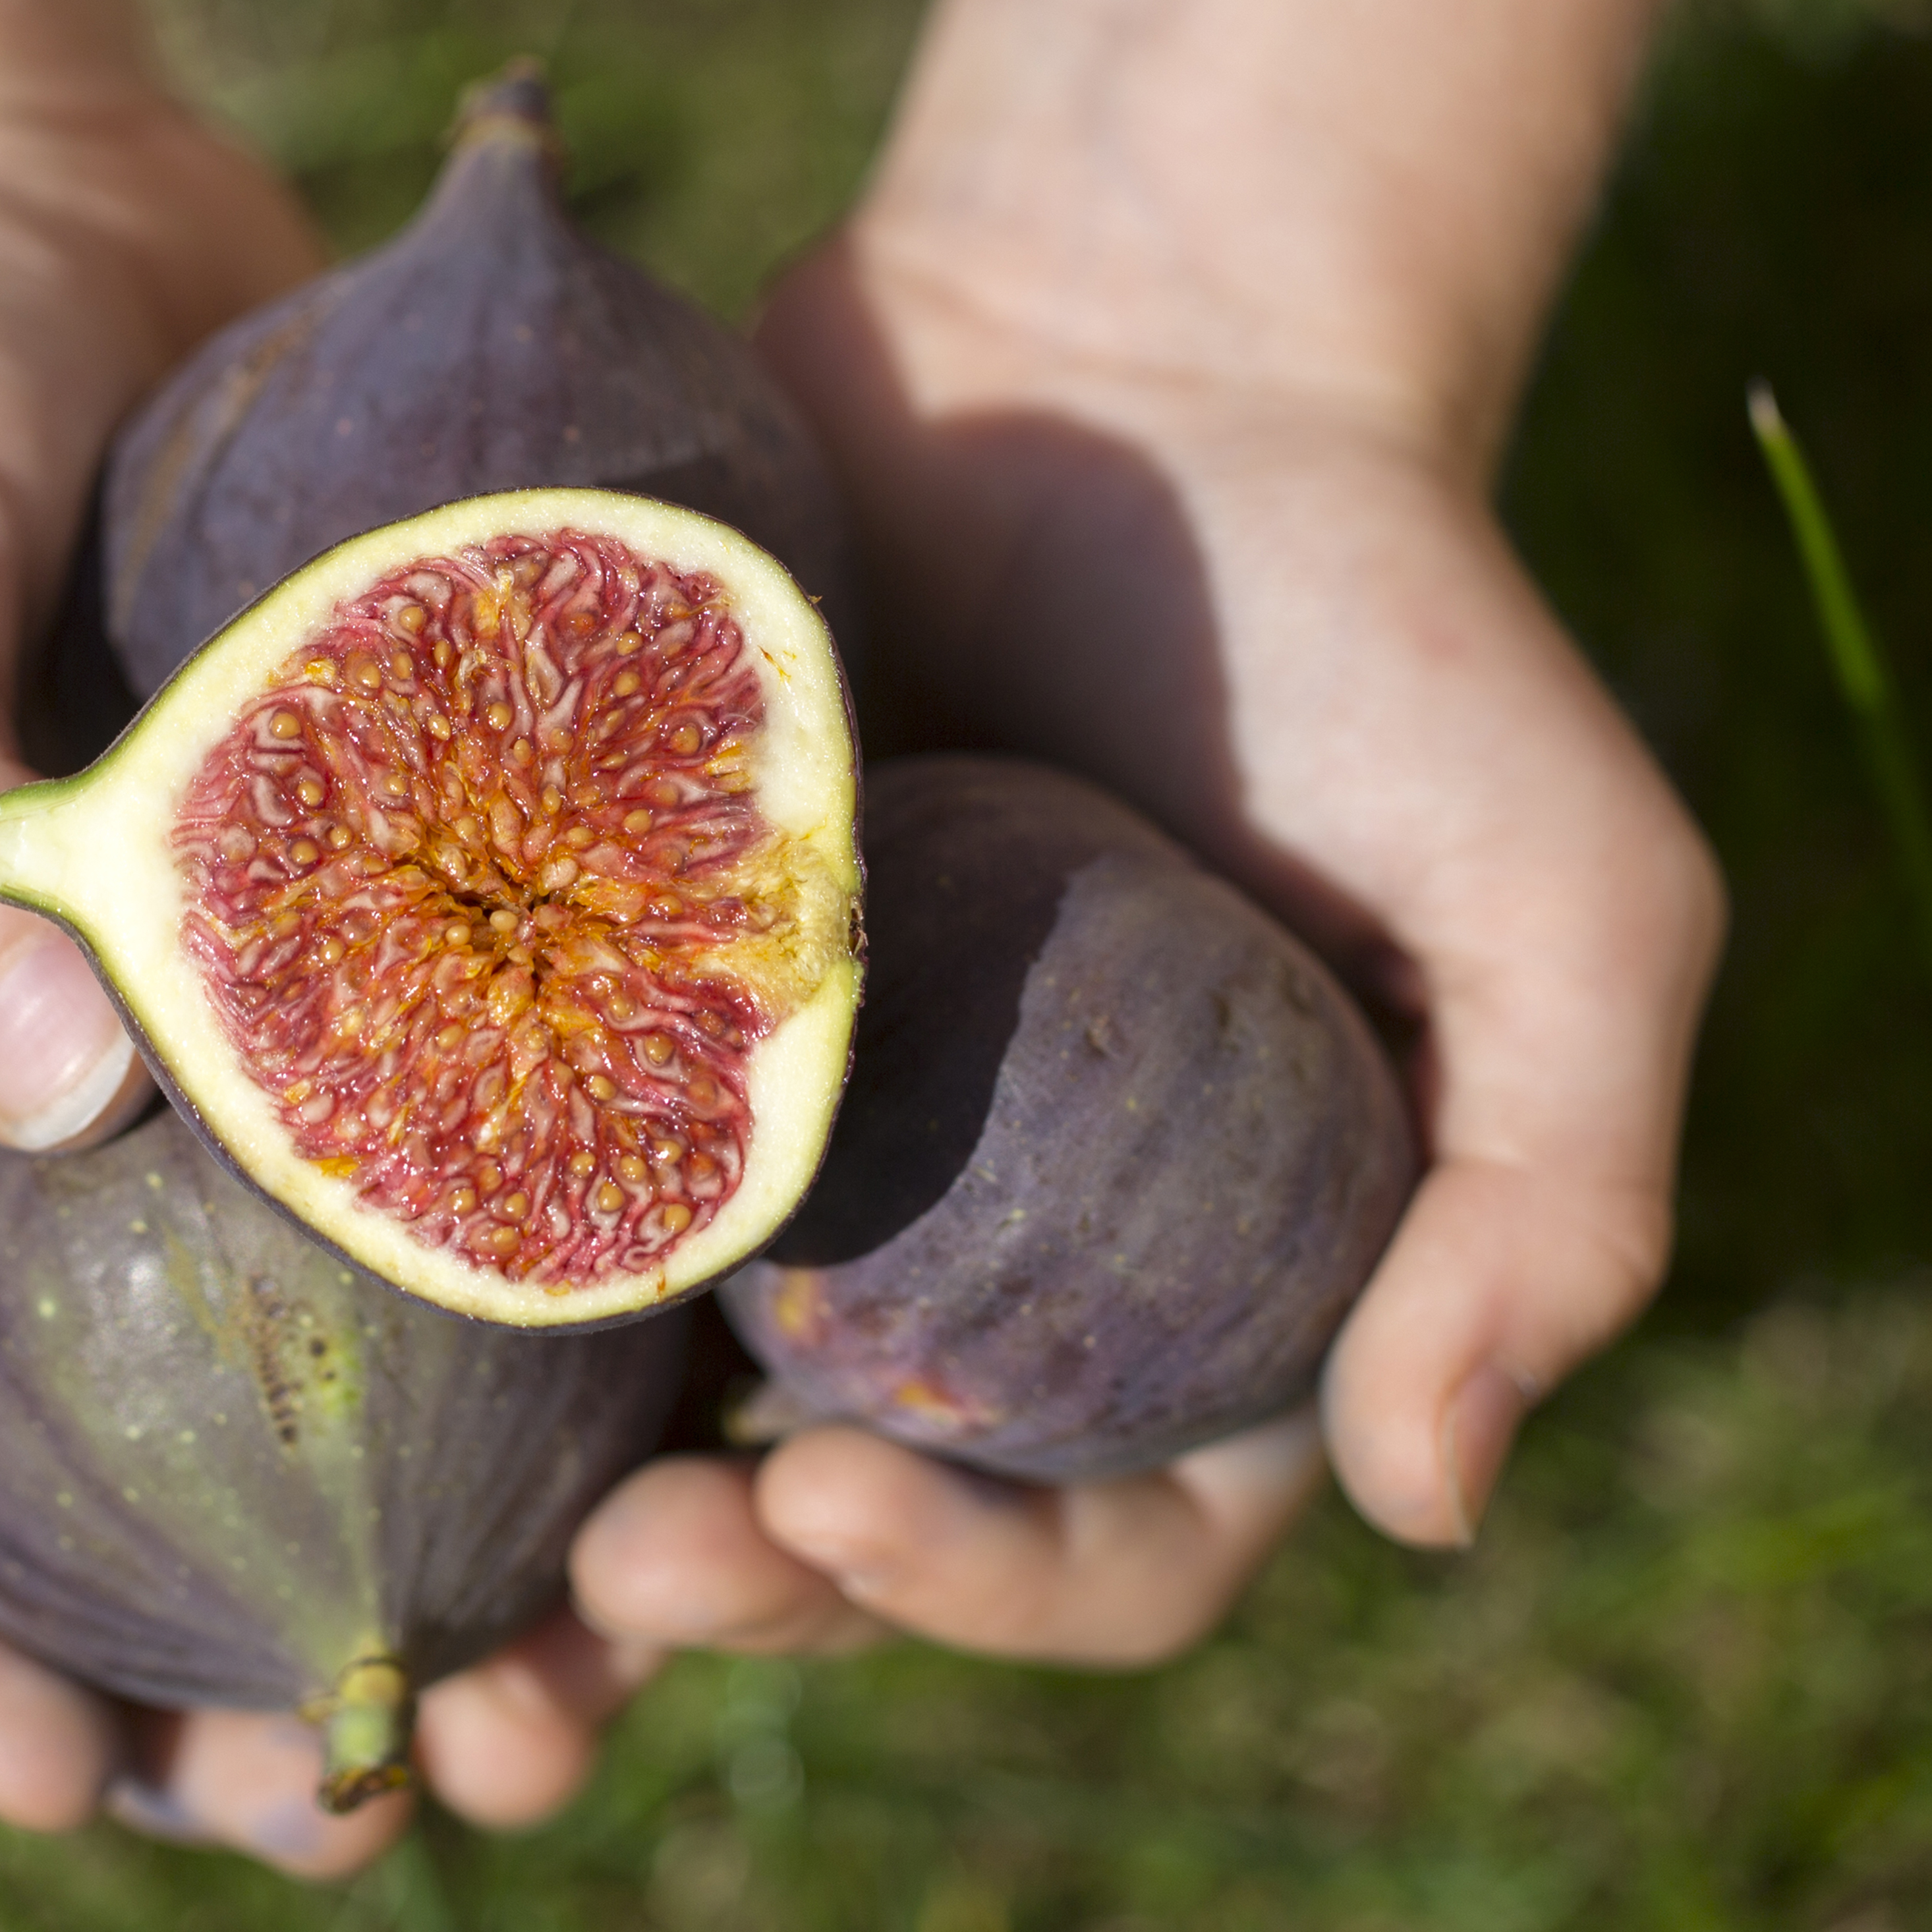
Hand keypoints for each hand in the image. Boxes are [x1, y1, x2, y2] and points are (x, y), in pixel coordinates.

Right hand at [0, 80, 659, 1871]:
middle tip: (415, 1780)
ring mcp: (198, 1051)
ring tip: (623, 1639)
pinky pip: (461, 1174)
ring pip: (314, 1397)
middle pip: (92, 1511)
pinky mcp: (356, 940)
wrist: (8, 196)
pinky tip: (723, 1360)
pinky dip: (566, 1300)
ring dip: (458, 1547)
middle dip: (228, 1684)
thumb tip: (60, 1109)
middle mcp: (9, 1133)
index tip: (69, 1782)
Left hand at [572, 213, 1724, 1665]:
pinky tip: (363, 1295)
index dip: (981, 1586)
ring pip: (674, 1409)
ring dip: (569, 1522)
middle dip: (744, 1591)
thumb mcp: (1568, 899)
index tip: (833, 1502)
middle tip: (619, 1570)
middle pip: (861, 1520)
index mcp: (1214, 1293)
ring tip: (460, 1548)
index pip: (1107, 1546)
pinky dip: (471, 1272)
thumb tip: (1430, 1507)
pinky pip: (544, 1178)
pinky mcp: (655, 1002)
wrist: (1126, 340)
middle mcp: (998, 1256)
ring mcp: (810, 1140)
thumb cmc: (1381, 619)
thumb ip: (1551, 1201)